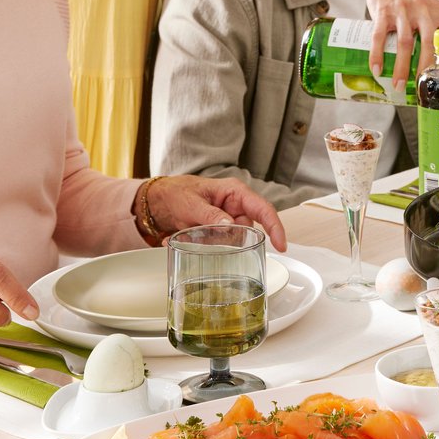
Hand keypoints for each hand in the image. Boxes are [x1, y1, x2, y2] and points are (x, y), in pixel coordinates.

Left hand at [145, 176, 286, 252]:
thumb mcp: (191, 203)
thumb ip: (210, 215)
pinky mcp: (217, 231)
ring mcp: (227, 219)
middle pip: (247, 230)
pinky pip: (217, 243)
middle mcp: (235, 206)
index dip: (276, 228)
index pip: (264, 210)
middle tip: (204, 235)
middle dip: (228, 239)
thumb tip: (230, 226)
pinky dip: (199, 243)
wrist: (156, 200)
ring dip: (208, 241)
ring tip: (186, 231)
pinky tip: (180, 235)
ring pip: (231, 240)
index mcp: (235, 193)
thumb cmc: (175, 192)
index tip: (282, 245)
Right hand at [342, 0, 438, 79]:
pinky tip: (377, 70)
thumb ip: (437, 25)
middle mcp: (424, 10)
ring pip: (406, 43)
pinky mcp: (383, 11)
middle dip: (428, 68)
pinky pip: (380, 36)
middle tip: (426, 87)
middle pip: (431, 42)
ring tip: (399, 86)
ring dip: (402, 68)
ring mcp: (403, 11)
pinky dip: (378, 55)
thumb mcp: (429, 4)